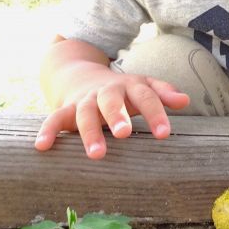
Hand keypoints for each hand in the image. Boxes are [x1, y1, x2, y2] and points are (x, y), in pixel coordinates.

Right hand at [34, 68, 189, 157]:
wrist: (82, 74)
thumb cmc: (121, 90)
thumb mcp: (142, 86)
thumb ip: (162, 93)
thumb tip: (185, 100)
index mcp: (129, 86)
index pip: (145, 97)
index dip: (155, 114)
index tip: (164, 134)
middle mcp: (106, 92)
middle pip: (111, 101)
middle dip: (117, 116)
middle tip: (124, 134)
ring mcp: (85, 100)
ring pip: (85, 113)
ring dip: (89, 132)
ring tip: (97, 154)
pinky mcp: (65, 109)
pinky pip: (54, 118)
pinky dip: (48, 131)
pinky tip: (42, 147)